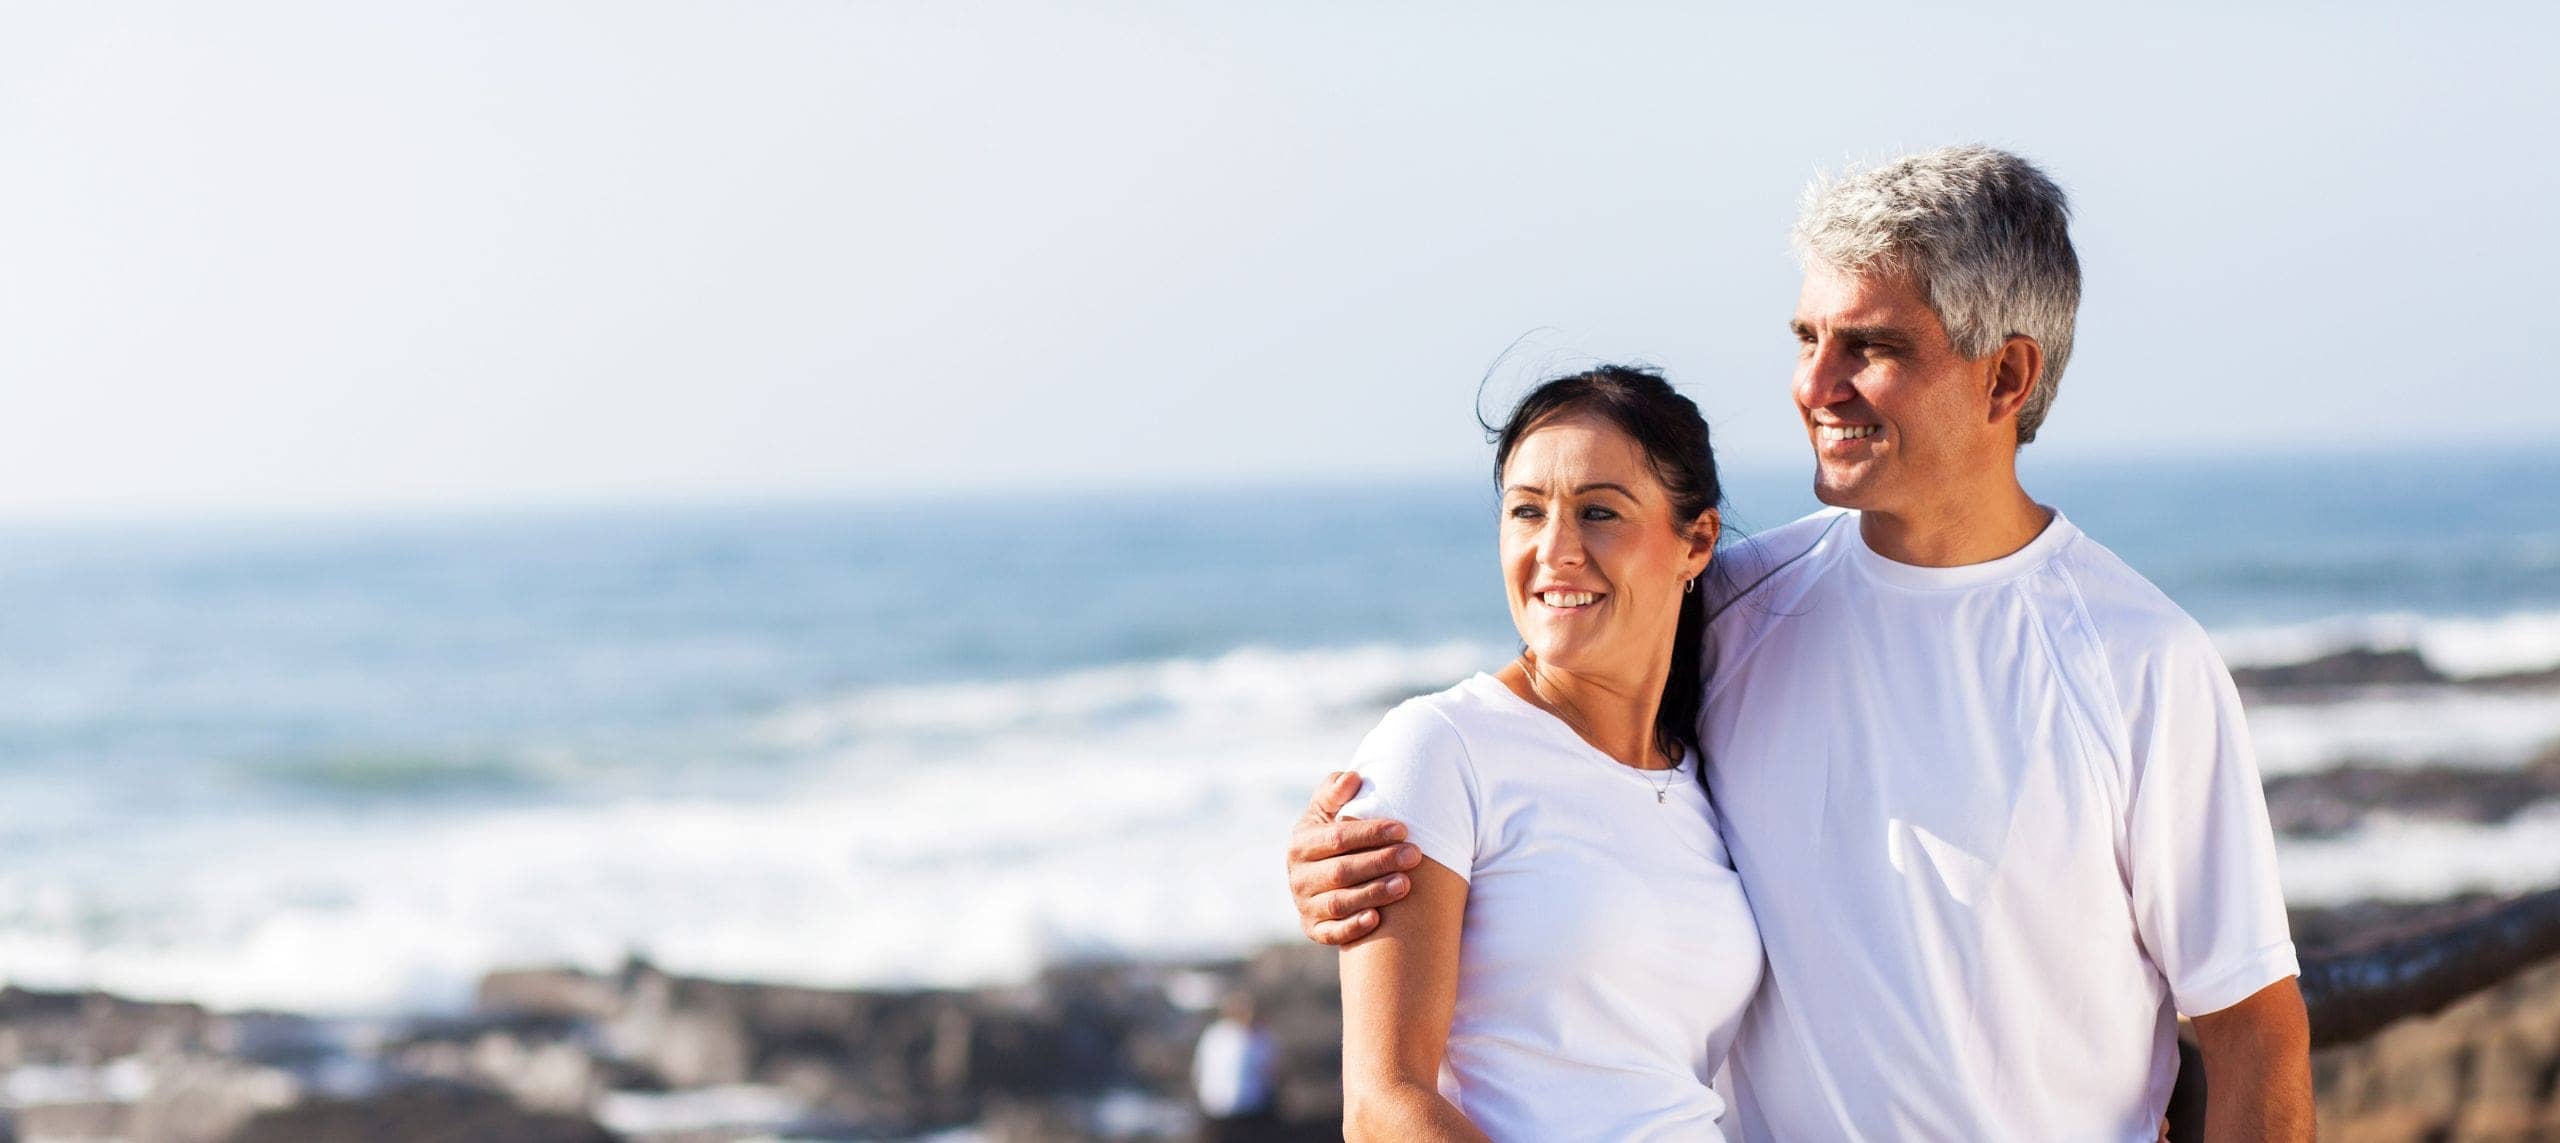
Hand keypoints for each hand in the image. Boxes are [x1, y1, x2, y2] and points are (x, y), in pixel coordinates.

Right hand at [1288, 771, 1421, 944]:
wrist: (1319, 874)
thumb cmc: (1332, 835)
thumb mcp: (1326, 811)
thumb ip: (1334, 792)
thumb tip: (1352, 778)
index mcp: (1301, 843)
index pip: (1337, 837)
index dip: (1370, 833)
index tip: (1403, 829)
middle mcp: (1298, 876)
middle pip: (1341, 871)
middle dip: (1380, 862)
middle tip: (1414, 855)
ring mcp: (1305, 904)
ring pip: (1339, 903)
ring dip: (1373, 893)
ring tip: (1405, 884)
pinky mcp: (1313, 929)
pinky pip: (1331, 934)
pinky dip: (1352, 927)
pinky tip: (1377, 919)